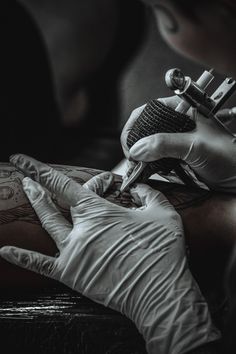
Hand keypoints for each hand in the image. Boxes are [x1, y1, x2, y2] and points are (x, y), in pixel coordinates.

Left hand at [0, 154, 218, 353]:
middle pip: (57, 202)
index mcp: (98, 211)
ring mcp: (72, 252)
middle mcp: (80, 229)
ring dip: (36, 206)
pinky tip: (4, 250)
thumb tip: (137, 188)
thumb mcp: (162, 213)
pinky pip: (41, 265)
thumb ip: (148, 194)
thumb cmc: (162, 251)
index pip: (62, 184)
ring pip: (47, 224)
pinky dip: (22, 257)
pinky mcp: (71, 274)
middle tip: (29, 177)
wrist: (158, 292)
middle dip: (43, 186)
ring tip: (26, 190)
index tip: (23, 159)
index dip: (41, 169)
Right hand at [121, 97, 235, 192]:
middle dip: (136, 142)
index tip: (131, 145)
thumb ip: (164, 144)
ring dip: (142, 154)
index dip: (135, 126)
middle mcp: (179, 122)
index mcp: (184, 109)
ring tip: (139, 166)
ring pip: (150, 142)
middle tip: (133, 158)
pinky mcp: (178, 154)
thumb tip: (137, 148)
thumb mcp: (195, 146)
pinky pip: (157, 156)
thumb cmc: (229, 158)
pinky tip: (148, 169)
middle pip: (147, 127)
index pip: (149, 110)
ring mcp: (178, 138)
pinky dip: (149, 163)